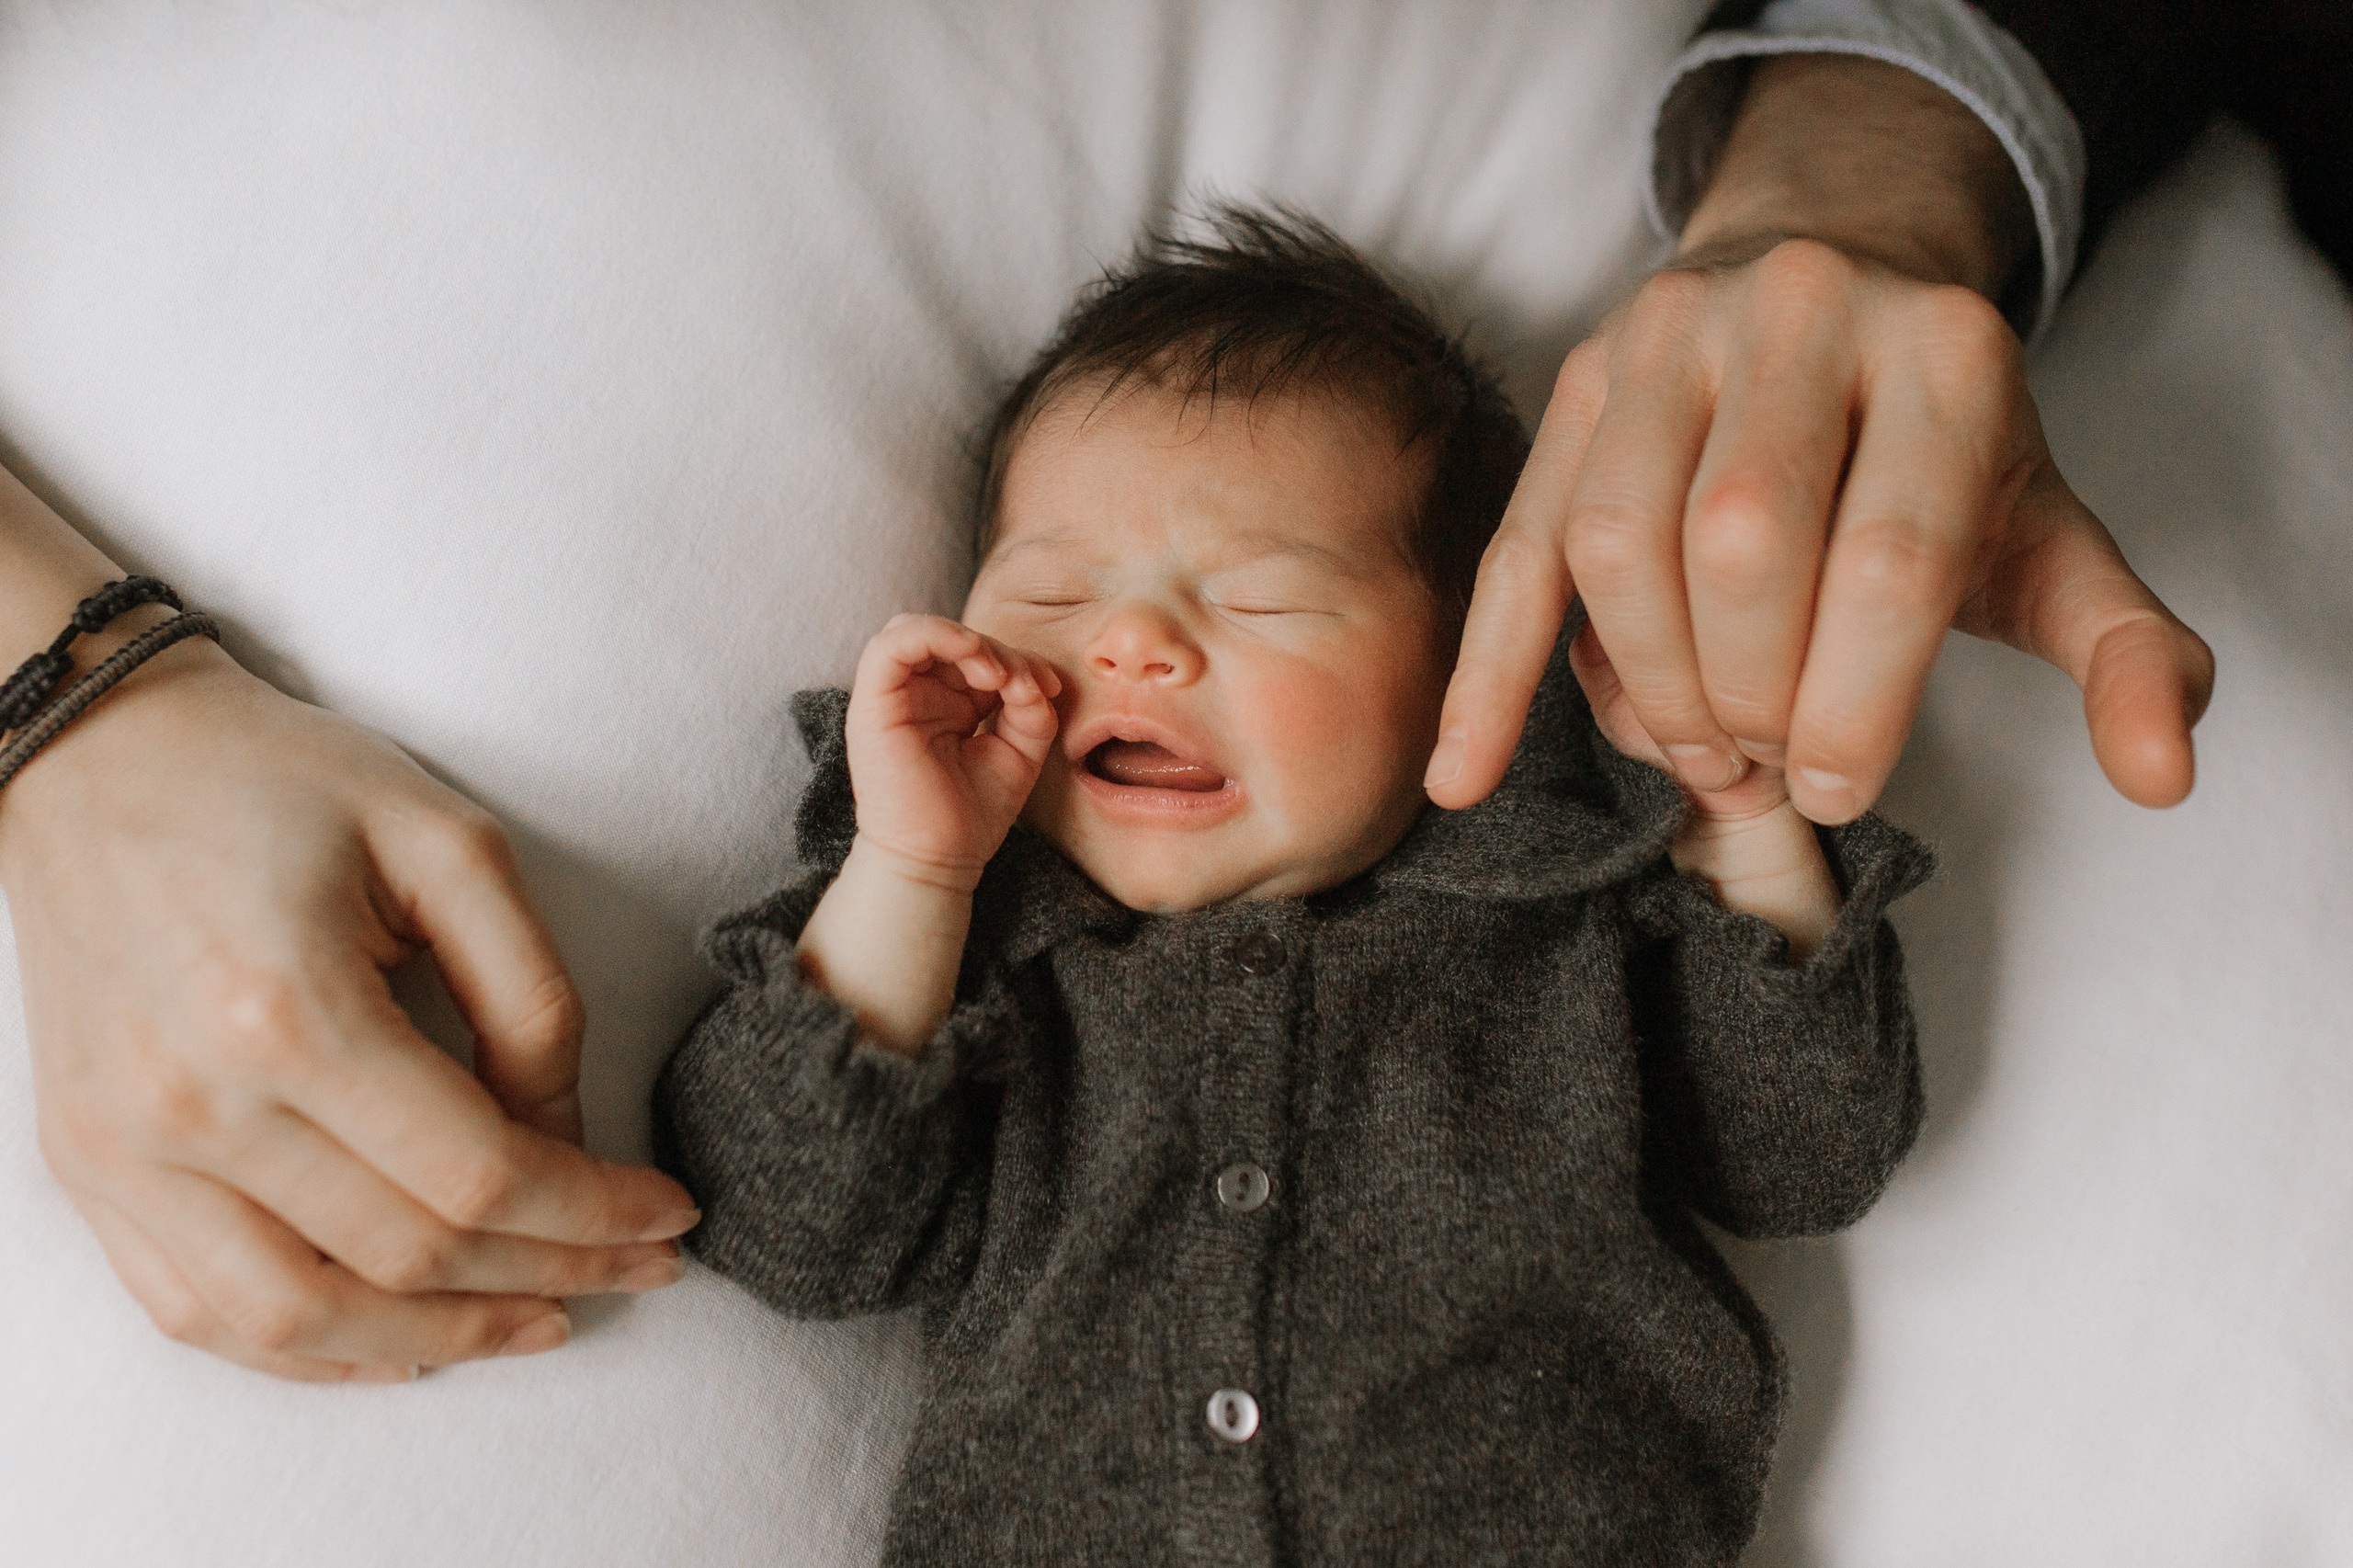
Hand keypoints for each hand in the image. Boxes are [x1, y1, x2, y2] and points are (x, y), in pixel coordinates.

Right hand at [1, 649, 698, 1382]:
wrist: (98, 757)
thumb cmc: (284, 782)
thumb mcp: (451, 844)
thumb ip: (529, 996)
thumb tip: (565, 1134)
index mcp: (289, 1011)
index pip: (479, 1174)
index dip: (595, 1216)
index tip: (669, 1220)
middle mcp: (192, 1103)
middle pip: (407, 1256)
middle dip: (551, 1278)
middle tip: (638, 1273)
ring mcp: (123, 1150)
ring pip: (300, 1318)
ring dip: (439, 1338)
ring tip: (539, 1321)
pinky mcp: (88, 1167)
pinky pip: (196, 1311)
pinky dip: (310, 1347)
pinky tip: (401, 1338)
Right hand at [845, 615, 1062, 889]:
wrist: (940, 862)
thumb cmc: (973, 814)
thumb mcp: (1019, 750)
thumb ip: (1029, 707)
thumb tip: (1032, 677)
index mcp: (945, 701)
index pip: (975, 652)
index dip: (1016, 657)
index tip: (1048, 689)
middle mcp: (914, 693)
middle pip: (950, 637)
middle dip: (998, 650)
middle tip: (1026, 684)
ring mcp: (889, 697)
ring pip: (918, 629)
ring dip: (968, 641)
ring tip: (998, 676)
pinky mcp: (871, 704)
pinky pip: (892, 644)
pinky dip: (937, 636)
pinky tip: (978, 664)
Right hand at [1423, 55, 2214, 824]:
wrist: (1831, 277)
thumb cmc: (1938, 444)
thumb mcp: (2048, 529)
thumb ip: (2120, 648)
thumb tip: (2164, 774)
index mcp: (1943, 350)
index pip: (1887, 555)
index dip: (1855, 702)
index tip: (1840, 783)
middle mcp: (1800, 313)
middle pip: (1742, 548)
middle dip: (1750, 697)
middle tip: (1768, 765)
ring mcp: (1669, 334)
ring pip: (1617, 544)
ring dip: (1646, 689)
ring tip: (1696, 752)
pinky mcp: (1577, 378)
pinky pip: (1517, 546)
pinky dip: (1489, 675)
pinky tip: (1462, 776)